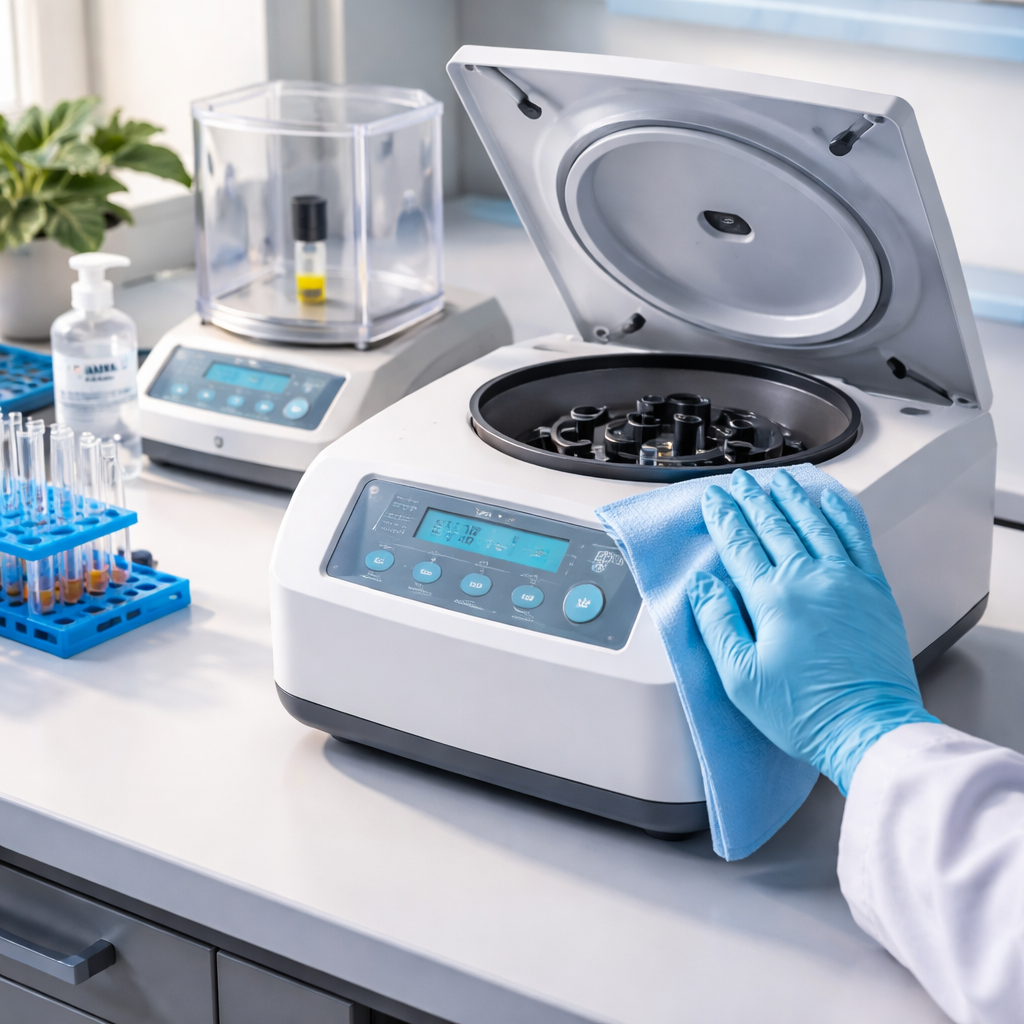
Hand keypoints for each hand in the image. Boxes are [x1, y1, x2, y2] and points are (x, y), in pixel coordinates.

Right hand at [686, 468, 937, 794]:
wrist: (869, 729)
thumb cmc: (803, 711)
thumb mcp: (740, 677)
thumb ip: (717, 623)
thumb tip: (703, 585)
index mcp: (773, 598)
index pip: (740, 545)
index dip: (723, 518)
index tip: (712, 500)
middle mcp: (810, 579)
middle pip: (774, 526)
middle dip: (752, 500)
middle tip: (739, 483)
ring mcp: (847, 581)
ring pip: (814, 524)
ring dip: (791, 499)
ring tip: (776, 482)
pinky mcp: (875, 592)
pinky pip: (857, 540)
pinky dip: (842, 516)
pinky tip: (831, 502)